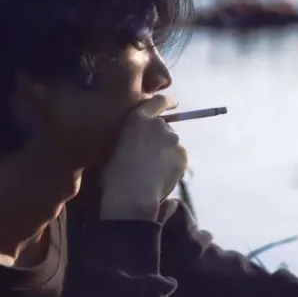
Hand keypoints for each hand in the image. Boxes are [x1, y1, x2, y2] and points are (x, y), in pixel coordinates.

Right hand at [100, 95, 187, 221]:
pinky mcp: (183, 156)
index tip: (172, 104)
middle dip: (160, 139)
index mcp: (138, 119)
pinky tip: (162, 178)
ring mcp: (173, 140)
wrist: (132, 194)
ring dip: (166, 153)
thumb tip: (136, 145)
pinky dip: (173, 166)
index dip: (166, 102)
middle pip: (165, 128)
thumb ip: (130, 139)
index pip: (158, 102)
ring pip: (172, 145)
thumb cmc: (114, 174)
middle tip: (151, 156)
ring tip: (154, 172)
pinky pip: (179, 159)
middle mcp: (159, 125)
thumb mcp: (116, 148)